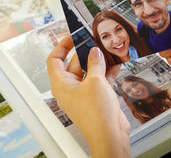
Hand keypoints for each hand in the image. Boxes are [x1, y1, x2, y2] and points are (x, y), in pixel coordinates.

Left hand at [47, 36, 129, 157]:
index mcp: (61, 84)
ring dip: (99, 61)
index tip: (72, 36)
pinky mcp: (96, 97)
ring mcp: (84, 93)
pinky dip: (107, 71)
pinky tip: (116, 63)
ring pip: (89, 71)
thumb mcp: (95, 82)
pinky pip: (99, 79)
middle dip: (86, 52)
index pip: (55, 60)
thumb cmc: (95, 115)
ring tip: (107, 51)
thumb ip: (95, 63)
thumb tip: (94, 52)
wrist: (109, 134)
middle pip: (74, 63)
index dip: (62, 46)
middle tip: (96, 42)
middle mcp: (70, 88)